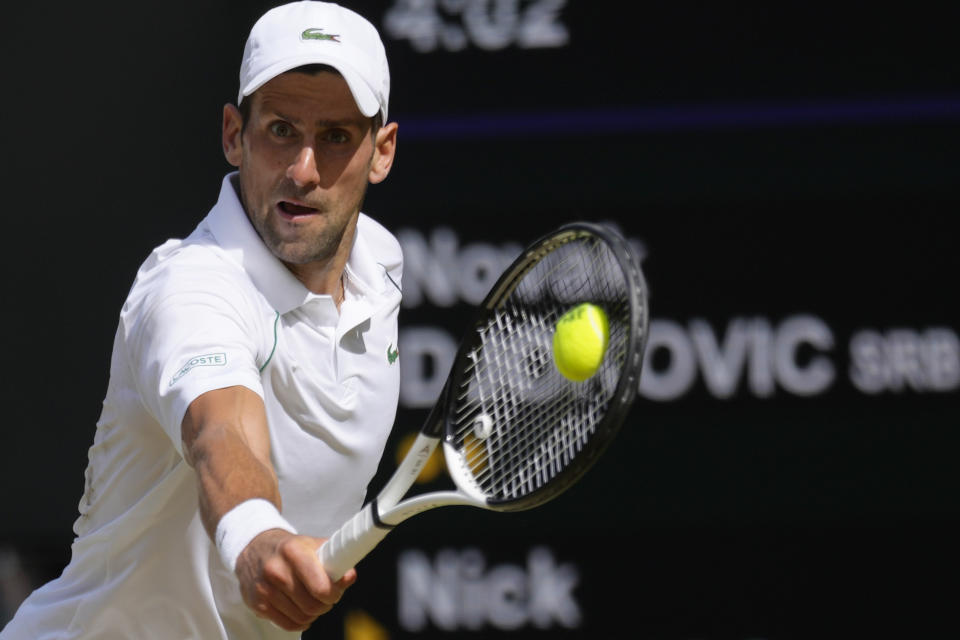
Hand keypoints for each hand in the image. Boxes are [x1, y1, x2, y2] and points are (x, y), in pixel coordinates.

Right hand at [235, 529, 357, 631]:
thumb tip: (349, 576)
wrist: (254, 549)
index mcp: (293, 551)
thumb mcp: (311, 545)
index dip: (334, 593)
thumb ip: (334, 559)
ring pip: (301, 617)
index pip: (320, 586)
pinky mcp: (257, 604)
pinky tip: (301, 611)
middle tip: (326, 597)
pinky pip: (288, 625)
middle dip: (325, 604)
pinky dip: (300, 622)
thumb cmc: (289, 549)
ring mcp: (264, 589)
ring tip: (312, 601)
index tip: (335, 591)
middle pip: (312, 605)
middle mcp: (276, 570)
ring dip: (313, 613)